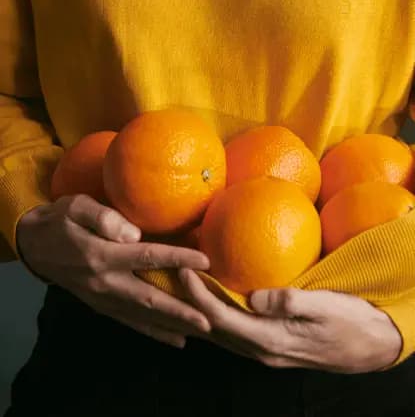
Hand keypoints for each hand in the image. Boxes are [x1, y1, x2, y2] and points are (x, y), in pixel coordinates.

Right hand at [16, 194, 211, 347]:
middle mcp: (105, 282)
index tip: (205, 261)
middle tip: (209, 320)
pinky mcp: (101, 306)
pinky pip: (130, 322)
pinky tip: (174, 338)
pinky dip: (153, 332)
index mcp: (101, 256)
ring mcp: (103, 299)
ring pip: (142, 315)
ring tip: (199, 332)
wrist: (35, 245)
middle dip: (180, 310)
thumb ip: (103, 218)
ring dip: (172, 325)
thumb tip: (133, 234)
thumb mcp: (75, 208)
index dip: (178, 258)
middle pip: (149, 298)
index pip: (147, 257)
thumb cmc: (60, 221)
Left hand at [179, 268, 401, 372]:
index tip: (184, 271)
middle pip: (213, 329)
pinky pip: (232, 333)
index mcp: (271, 339)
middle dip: (190, 304)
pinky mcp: (269, 345)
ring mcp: (264, 350)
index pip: (221, 317)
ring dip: (199, 312)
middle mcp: (261, 349)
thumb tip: (255, 296)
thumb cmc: (349, 322)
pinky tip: (210, 305)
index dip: (199, 295)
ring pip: (220, 334)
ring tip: (184, 290)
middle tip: (174, 278)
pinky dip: (215, 317)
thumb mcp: (325, 307)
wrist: (368, 346)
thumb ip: (289, 302)